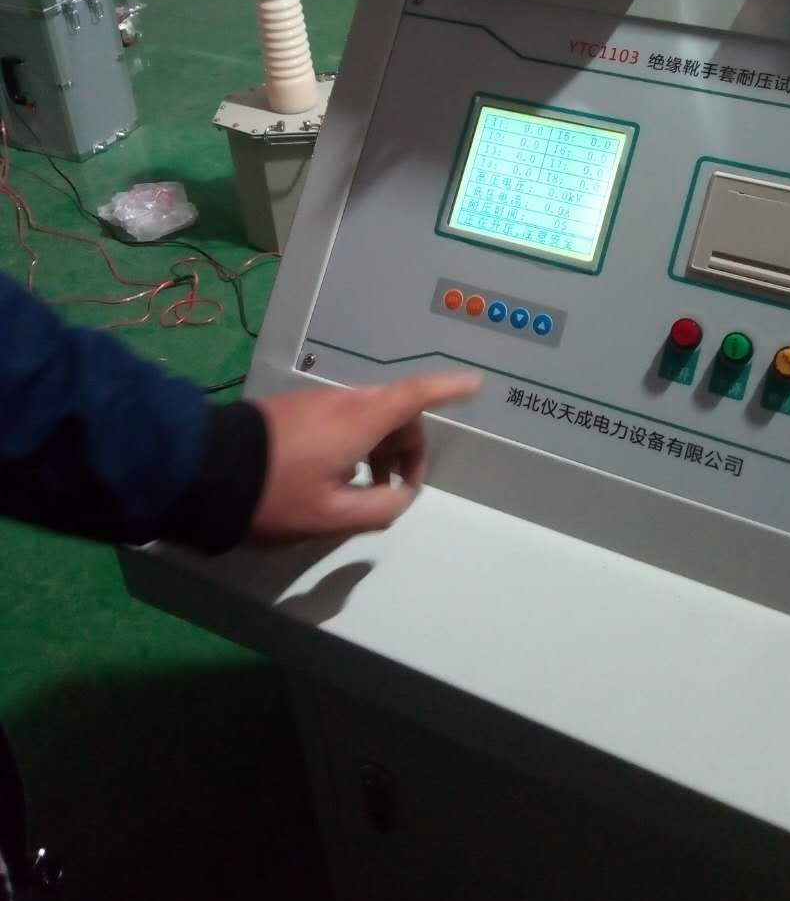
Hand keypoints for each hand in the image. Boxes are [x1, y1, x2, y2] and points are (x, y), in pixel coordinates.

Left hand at [248, 371, 482, 542]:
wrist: (204, 471)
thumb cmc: (275, 495)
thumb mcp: (332, 517)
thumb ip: (379, 509)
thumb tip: (399, 498)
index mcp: (360, 419)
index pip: (416, 395)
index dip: (449, 389)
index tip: (474, 384)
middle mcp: (343, 401)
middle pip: (396, 411)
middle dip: (409, 446)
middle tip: (400, 489)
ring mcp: (317, 403)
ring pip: (368, 416)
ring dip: (381, 448)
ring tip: (366, 490)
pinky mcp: (295, 411)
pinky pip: (343, 419)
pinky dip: (357, 443)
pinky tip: (337, 478)